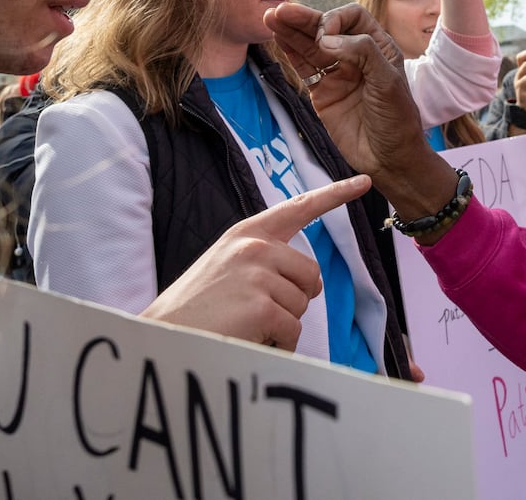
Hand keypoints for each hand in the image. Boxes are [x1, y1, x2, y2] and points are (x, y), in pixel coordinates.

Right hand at [141, 176, 370, 348]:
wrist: (161, 336)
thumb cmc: (195, 309)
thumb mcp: (226, 267)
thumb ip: (262, 259)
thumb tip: (308, 280)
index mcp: (247, 233)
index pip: (299, 208)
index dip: (335, 195)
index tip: (363, 182)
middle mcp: (255, 246)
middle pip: (312, 276)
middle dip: (294, 300)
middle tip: (255, 312)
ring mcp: (258, 273)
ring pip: (302, 306)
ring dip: (281, 324)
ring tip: (243, 324)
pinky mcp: (261, 305)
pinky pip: (292, 331)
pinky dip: (277, 344)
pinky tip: (249, 339)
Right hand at [265, 2, 460, 220]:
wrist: (389, 157)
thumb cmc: (397, 119)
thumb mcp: (388, 81)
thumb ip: (361, 52)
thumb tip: (326, 39)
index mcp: (378, 47)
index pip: (353, 17)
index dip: (336, 19)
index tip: (324, 36)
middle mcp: (356, 56)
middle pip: (326, 28)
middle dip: (303, 19)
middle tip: (279, 11)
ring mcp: (337, 74)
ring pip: (310, 46)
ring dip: (290, 31)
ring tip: (269, 17)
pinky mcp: (322, 92)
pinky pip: (304, 67)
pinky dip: (290, 52)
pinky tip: (277, 38)